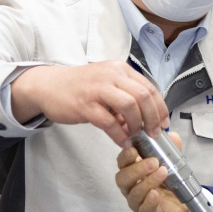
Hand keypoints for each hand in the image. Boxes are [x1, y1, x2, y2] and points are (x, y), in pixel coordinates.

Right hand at [11, 62, 167, 147]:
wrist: (48, 85)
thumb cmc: (81, 87)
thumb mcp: (107, 84)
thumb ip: (127, 97)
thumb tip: (146, 119)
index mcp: (120, 69)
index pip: (150, 87)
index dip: (160, 108)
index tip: (164, 123)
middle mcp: (111, 75)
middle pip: (143, 96)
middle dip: (153, 118)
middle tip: (154, 133)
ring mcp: (97, 89)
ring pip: (129, 106)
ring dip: (136, 124)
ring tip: (136, 135)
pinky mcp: (84, 104)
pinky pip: (108, 122)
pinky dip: (119, 135)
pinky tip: (122, 142)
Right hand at [114, 136, 194, 211]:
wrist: (182, 204)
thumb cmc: (170, 182)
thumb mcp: (171, 162)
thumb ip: (170, 149)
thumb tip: (172, 135)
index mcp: (132, 172)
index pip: (122, 163)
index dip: (125, 156)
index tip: (134, 148)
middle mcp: (130, 187)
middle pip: (122, 178)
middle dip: (136, 168)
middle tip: (153, 161)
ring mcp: (137, 202)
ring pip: (134, 193)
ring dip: (147, 181)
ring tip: (163, 172)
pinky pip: (144, 209)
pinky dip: (149, 201)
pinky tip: (155, 194)